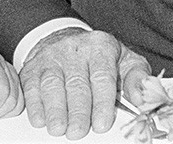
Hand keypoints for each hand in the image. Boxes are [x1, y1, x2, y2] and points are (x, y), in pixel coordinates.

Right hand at [20, 27, 149, 138]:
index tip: (102, 124)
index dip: (101, 102)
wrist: (65, 40)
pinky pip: (31, 85)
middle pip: (76, 83)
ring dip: (54, 109)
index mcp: (100, 47)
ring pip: (51, 84)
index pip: (102, 76)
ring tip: (58, 129)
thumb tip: (141, 98)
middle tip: (78, 132)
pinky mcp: (33, 66)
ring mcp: (51, 57)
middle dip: (77, 111)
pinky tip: (39, 120)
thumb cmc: (100, 58)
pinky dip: (34, 104)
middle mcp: (74, 49)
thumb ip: (137, 78)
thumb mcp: (125, 60)